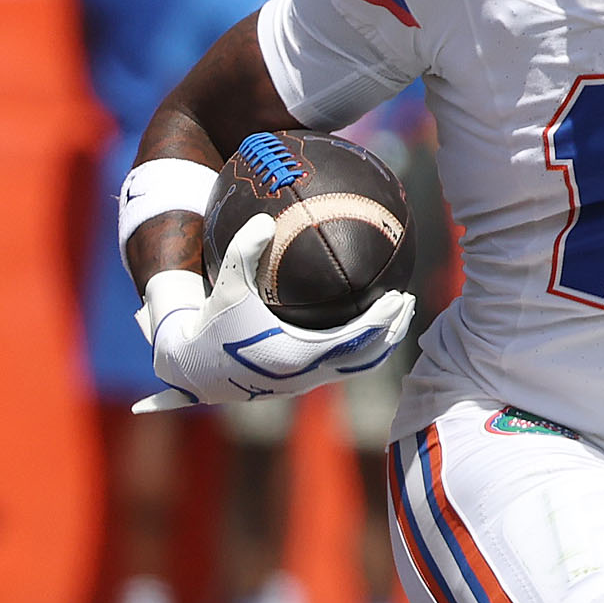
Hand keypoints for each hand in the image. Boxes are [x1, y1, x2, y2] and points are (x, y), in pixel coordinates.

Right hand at [133, 215, 414, 412]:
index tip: (402, 295)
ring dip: (381, 344)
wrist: (195, 369)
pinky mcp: (300, 384)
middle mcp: (310, 374)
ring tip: (395, 318)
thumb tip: (263, 219)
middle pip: (369, 356)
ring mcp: (307, 382)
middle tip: (409, 302)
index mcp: (301, 354)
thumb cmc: (214, 325)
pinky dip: (361, 351)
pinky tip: (361, 328)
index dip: (384, 319)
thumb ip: (244, 250)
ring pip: (358, 367)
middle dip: (393, 330)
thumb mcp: (228, 285)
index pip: (359, 338)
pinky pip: (343, 368)